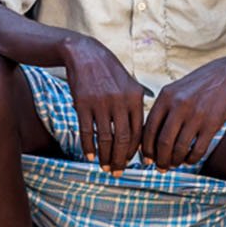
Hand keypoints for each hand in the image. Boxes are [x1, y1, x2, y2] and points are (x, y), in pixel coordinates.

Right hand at [61, 36, 146, 173]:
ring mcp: (101, 103)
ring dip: (105, 156)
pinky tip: (90, 156)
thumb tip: (142, 128)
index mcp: (135, 98)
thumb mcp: (129, 83)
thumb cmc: (108, 71)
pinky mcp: (83, 103)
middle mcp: (120, 101)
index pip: (138, 132)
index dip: (134, 152)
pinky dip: (89, 146)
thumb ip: (136, 104)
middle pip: (123, 139)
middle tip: (117, 172)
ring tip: (104, 167)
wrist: (85, 54)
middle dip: (121, 159)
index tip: (130, 163)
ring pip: (105, 138)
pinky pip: (87, 131)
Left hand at [141, 60, 225, 170]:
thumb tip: (147, 140)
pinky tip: (189, 160)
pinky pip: (198, 149)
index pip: (149, 129)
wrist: (224, 76)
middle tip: (160, 167)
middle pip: (163, 142)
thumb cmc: (193, 88)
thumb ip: (160, 112)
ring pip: (180, 148)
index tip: (146, 159)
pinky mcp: (212, 124)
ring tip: (173, 164)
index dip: (146, 148)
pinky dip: (191, 159)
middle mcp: (179, 107)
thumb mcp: (172, 92)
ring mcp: (196, 116)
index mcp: (165, 98)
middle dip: (160, 159)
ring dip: (175, 161)